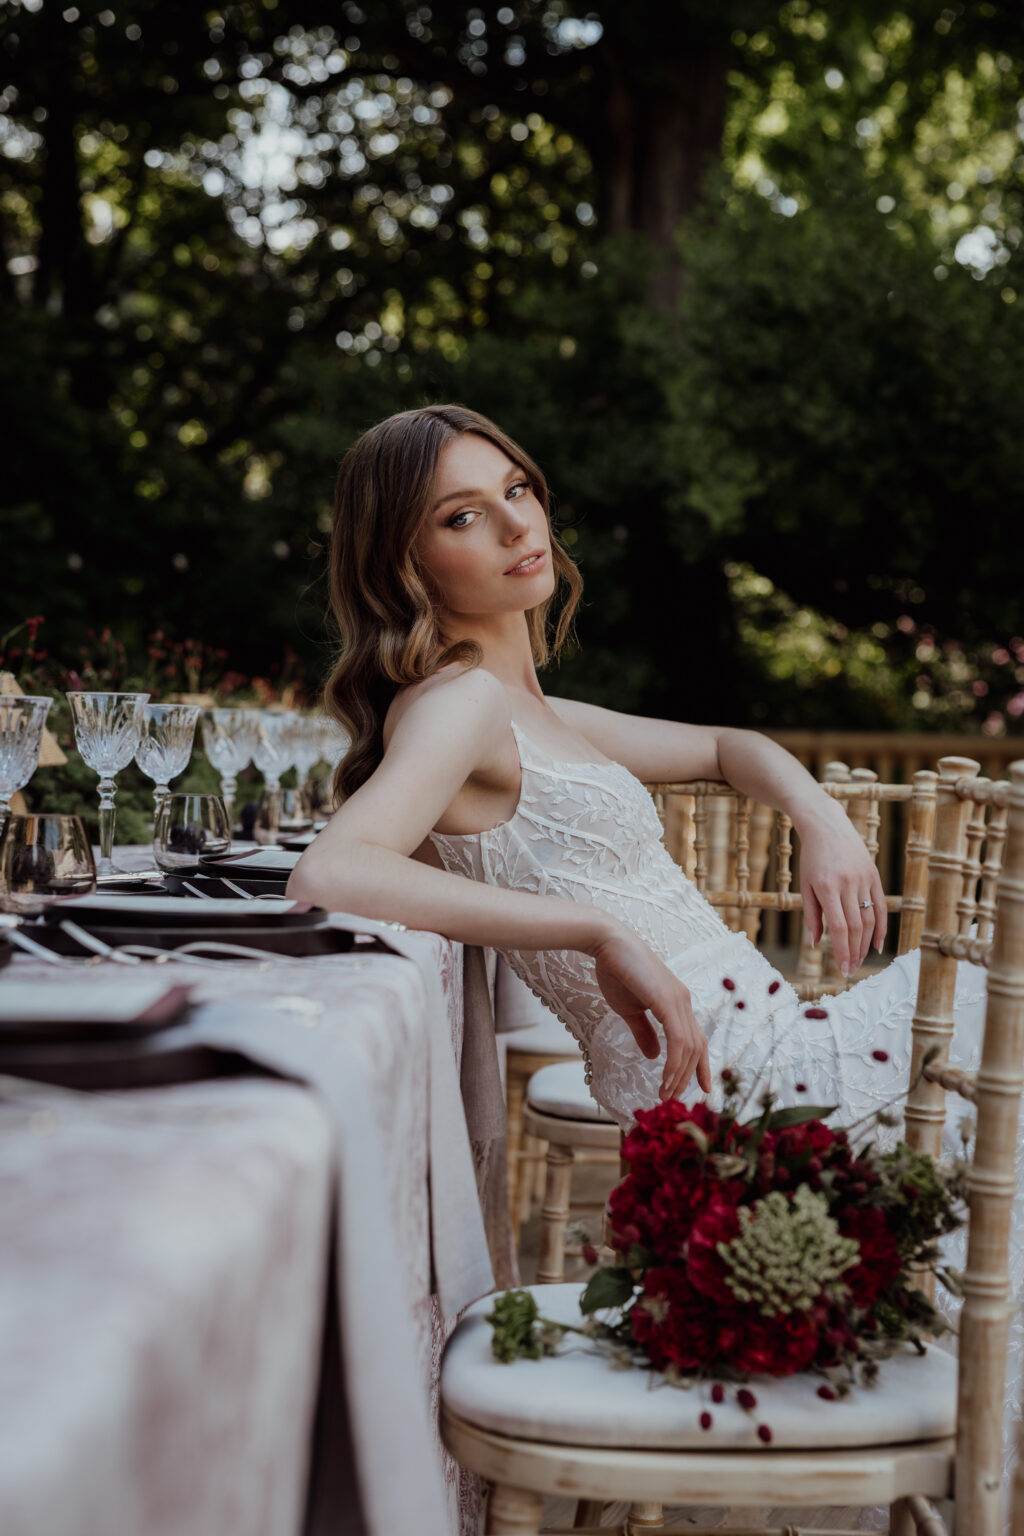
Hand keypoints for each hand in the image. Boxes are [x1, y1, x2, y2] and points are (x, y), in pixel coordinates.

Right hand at [588, 926, 710, 1100]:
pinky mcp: (668, 1001)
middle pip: (697, 1047)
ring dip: (679, 1075)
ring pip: (689, 1047)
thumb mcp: (630, 1009)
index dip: (700, 1065)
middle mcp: (684, 1001)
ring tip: (665, 1094)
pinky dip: (674, 1063)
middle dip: (687, 1077)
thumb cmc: (616, 972)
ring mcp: (679, 1000)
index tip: (701, 1088)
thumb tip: (654, 1056)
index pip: (696, 1039)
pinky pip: (678, 1040)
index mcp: (677, 1003)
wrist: (606, 944)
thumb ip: (644, 1032)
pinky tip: (664, 1079)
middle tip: (672, 1099)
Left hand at [796, 803, 886, 975]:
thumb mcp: (805, 885)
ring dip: (866, 944)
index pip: (839, 927)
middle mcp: (848, 884)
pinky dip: (881, 927)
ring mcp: (864, 879)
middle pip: (855, 927)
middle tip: (850, 970)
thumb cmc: (812, 858)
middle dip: (853, 952)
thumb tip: (815, 942)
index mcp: (827, 887)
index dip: (842, 951)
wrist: (827, 826)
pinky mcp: (874, 876)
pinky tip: (877, 945)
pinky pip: (881, 907)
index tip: (842, 968)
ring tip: (859, 960)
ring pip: (869, 919)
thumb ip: (812, 915)